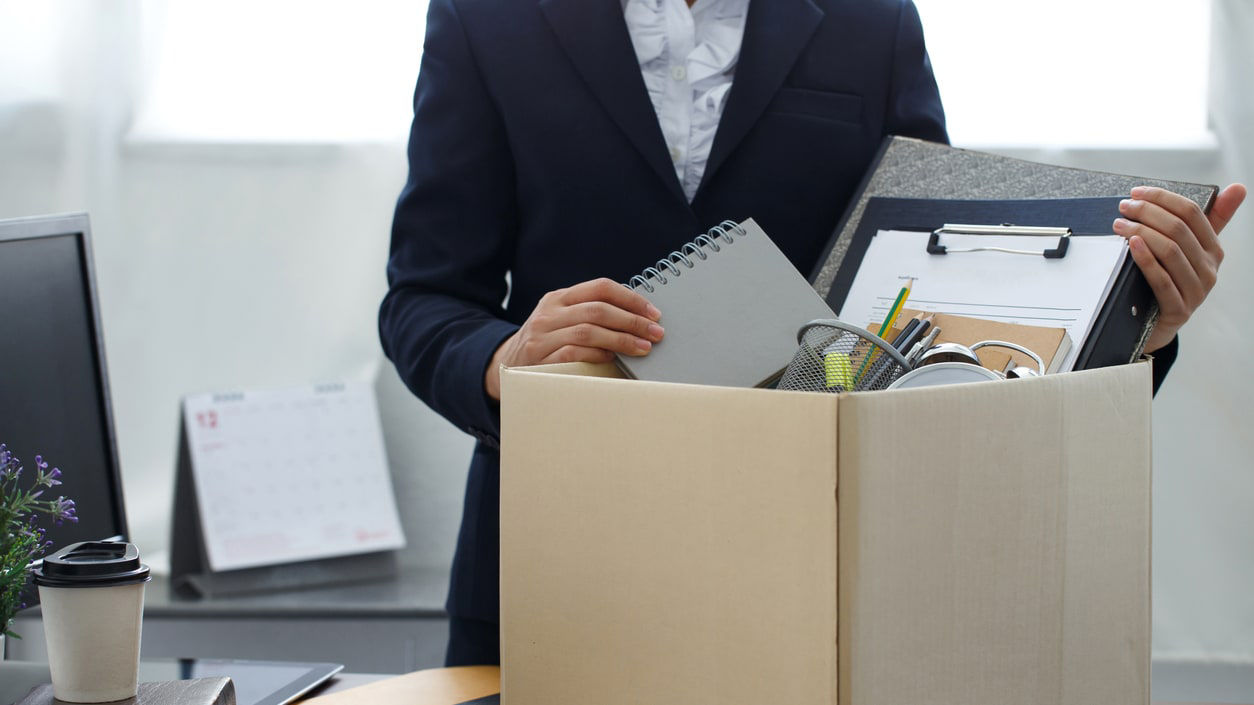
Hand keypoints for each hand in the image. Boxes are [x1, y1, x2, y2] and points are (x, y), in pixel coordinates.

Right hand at [484, 278, 663, 399]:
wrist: (506, 366)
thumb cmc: (547, 344)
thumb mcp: (562, 321)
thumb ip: (590, 314)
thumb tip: (639, 318)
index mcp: (559, 298)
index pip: (600, 287)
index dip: (631, 298)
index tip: (653, 313)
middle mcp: (549, 313)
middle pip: (598, 309)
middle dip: (632, 321)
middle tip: (656, 333)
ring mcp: (542, 336)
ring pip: (588, 331)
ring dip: (621, 340)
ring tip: (643, 348)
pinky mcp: (539, 359)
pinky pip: (574, 354)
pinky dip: (597, 355)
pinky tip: (613, 359)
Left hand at [1114, 183, 1245, 352]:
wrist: (1155, 327)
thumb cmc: (1169, 282)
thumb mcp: (1188, 251)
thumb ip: (1209, 220)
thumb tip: (1238, 187)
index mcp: (1213, 250)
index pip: (1192, 213)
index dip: (1163, 198)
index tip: (1137, 192)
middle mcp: (1209, 269)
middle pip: (1178, 229)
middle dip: (1147, 213)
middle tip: (1123, 207)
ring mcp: (1196, 291)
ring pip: (1170, 251)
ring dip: (1142, 232)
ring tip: (1119, 224)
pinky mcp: (1178, 310)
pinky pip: (1161, 280)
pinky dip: (1146, 259)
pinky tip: (1132, 245)